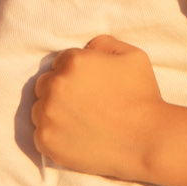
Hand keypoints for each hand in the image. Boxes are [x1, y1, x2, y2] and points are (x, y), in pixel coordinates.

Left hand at [32, 35, 173, 180]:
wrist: (147, 141)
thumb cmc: (143, 97)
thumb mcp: (133, 56)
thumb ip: (104, 44)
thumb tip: (86, 48)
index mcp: (73, 62)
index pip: (60, 63)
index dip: (76, 75)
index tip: (90, 89)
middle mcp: (56, 85)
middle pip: (45, 84)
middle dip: (60, 92)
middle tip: (84, 106)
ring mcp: (48, 114)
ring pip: (39, 109)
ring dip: (54, 114)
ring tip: (80, 123)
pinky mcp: (47, 141)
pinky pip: (40, 134)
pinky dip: (54, 136)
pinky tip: (76, 137)